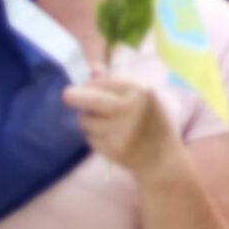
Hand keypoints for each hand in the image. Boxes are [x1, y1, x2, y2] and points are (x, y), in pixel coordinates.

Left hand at [62, 73, 179, 178]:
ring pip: (85, 120)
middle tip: (66, 96)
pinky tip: (108, 137)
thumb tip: (92, 69)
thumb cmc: (151, 122)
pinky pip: (90, 137)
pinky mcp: (113, 149)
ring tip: (101, 122)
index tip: (86, 87)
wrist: (162, 160)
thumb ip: (117, 82)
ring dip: (87, 119)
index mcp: (140, 91)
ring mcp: (121, 131)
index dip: (90, 84)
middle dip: (72, 96)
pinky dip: (94, 136)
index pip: (102, 82)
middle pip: (88, 98)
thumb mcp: (143, 97)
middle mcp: (130, 109)